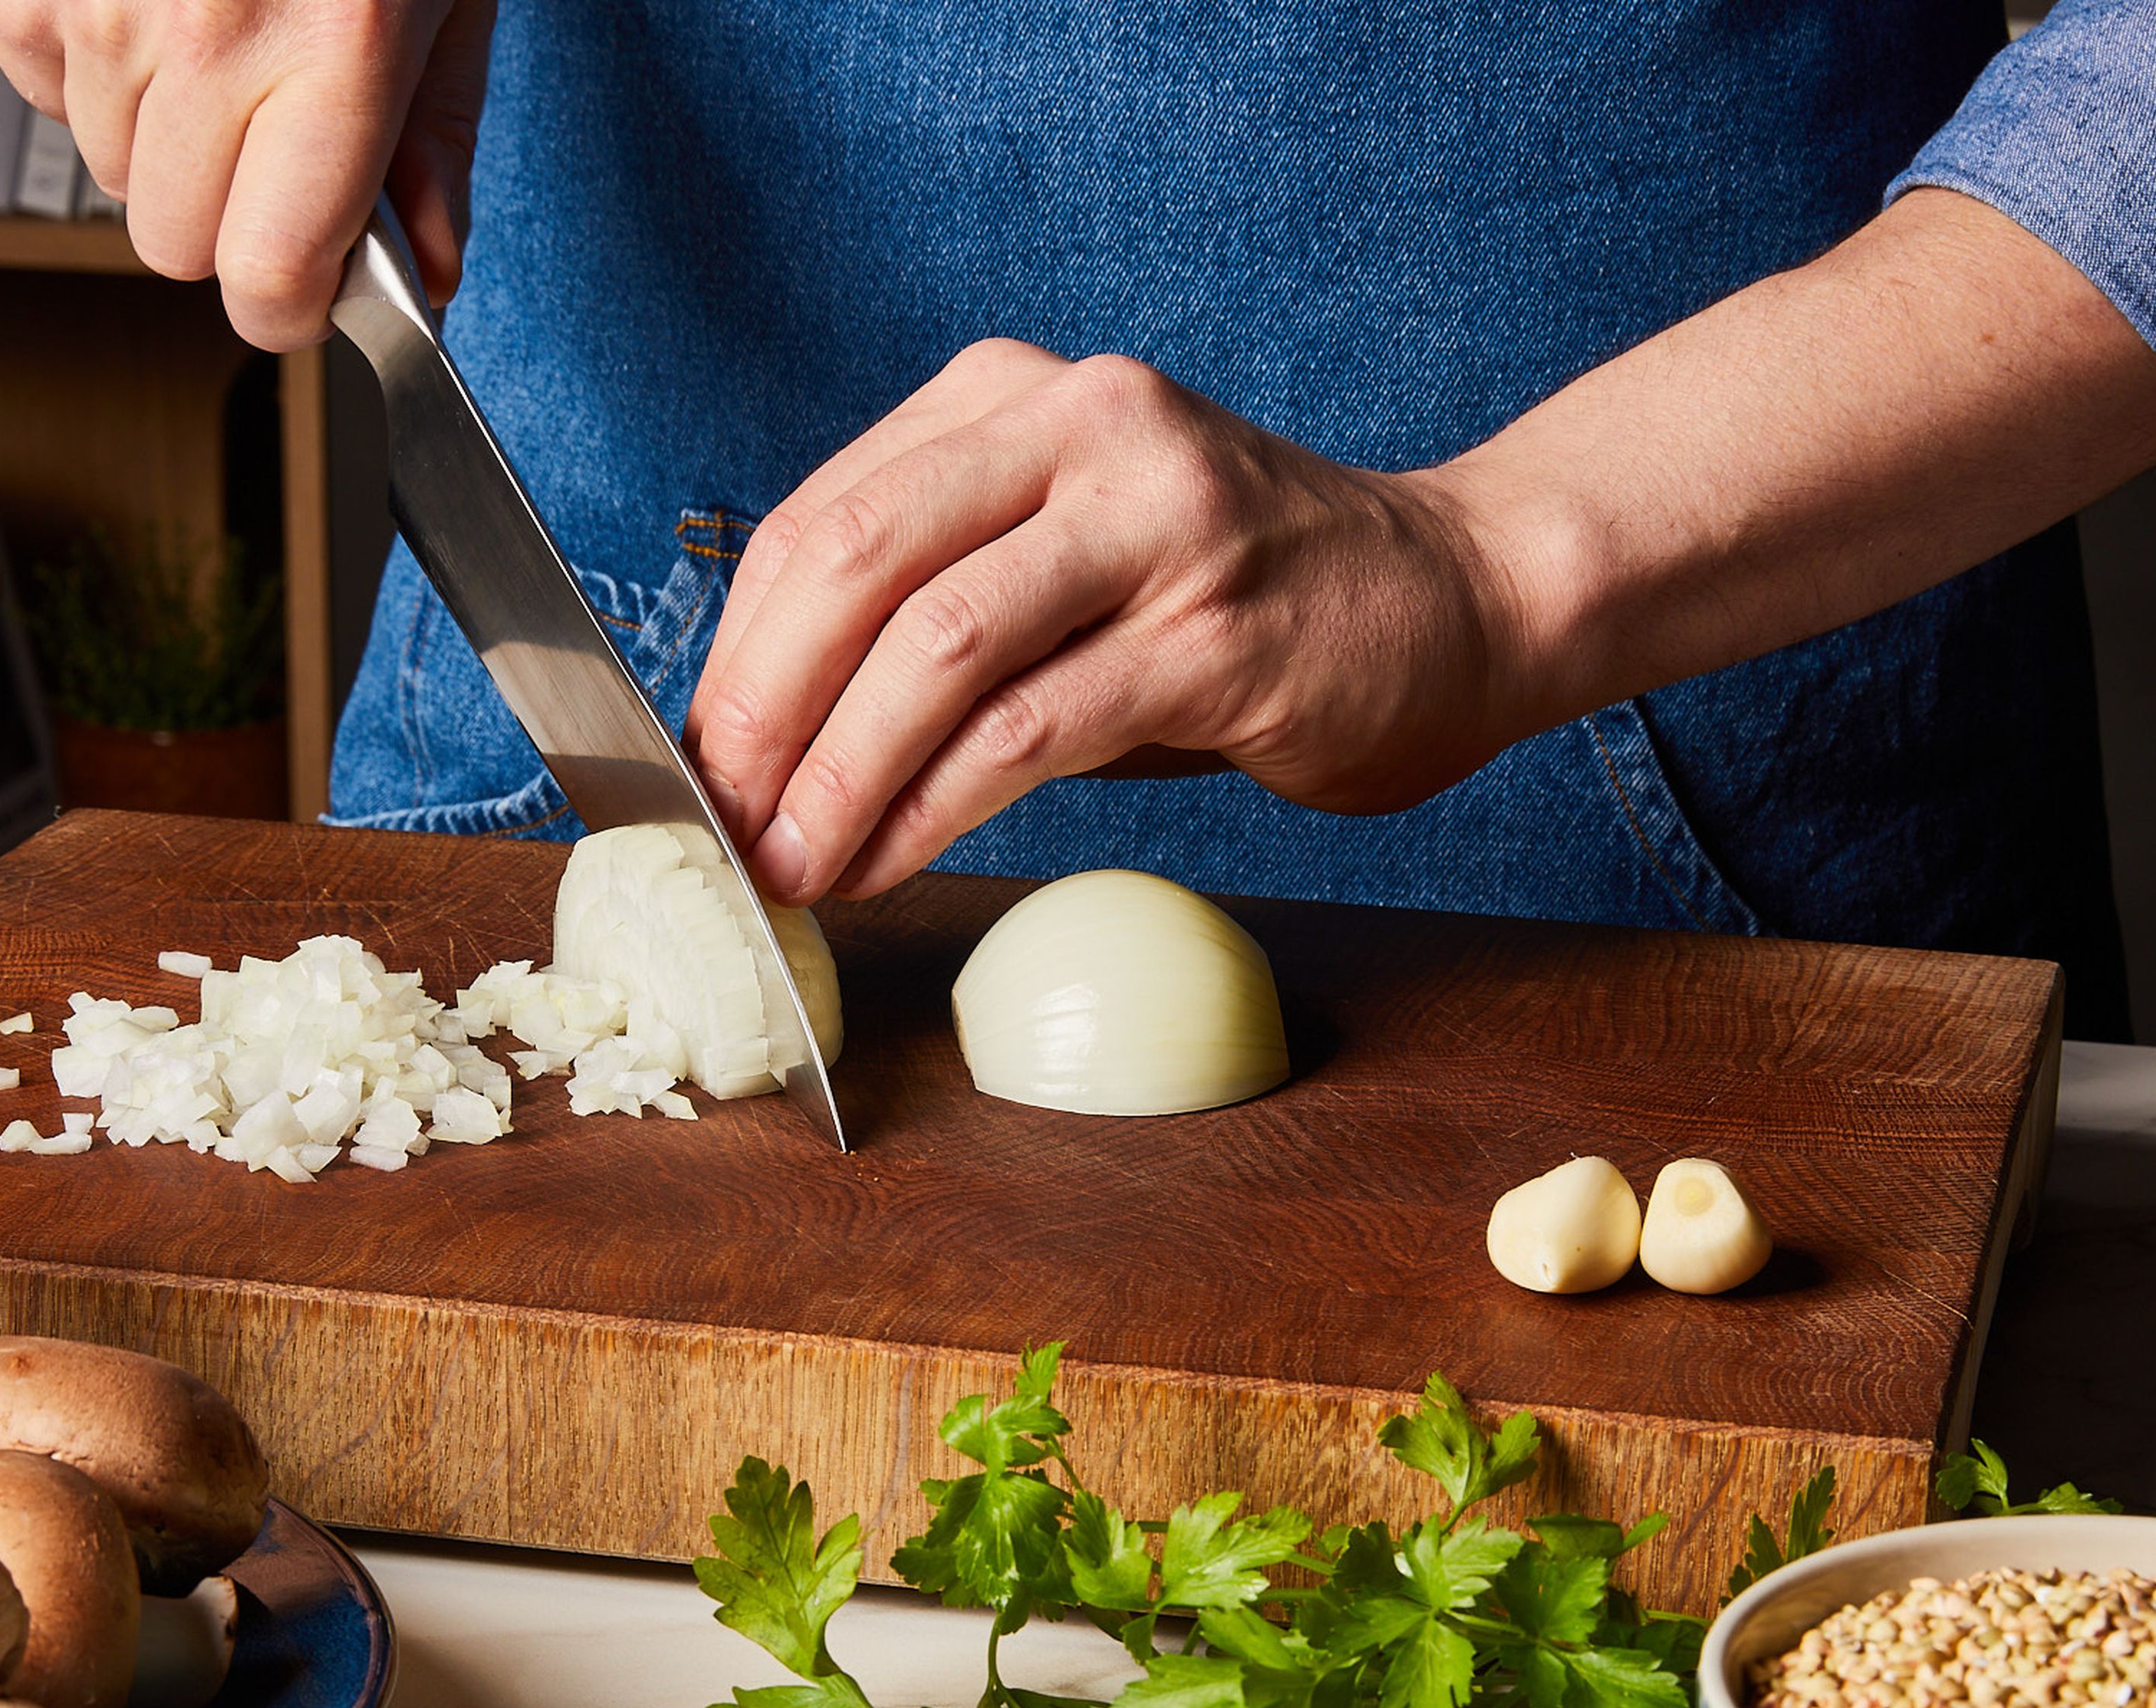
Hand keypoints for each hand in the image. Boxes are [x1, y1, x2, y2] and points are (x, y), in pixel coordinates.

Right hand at [0, 0, 496, 349]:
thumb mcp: (449, 2)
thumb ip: (435, 147)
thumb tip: (422, 273)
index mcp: (334, 58)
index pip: (265, 283)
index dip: (291, 306)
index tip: (310, 282)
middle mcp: (209, 35)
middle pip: (174, 245)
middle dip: (227, 218)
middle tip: (274, 137)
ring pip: (105, 170)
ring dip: (160, 135)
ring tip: (219, 37)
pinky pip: (41, 84)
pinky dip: (90, 65)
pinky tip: (152, 4)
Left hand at [683, 339, 1514, 904]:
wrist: (1455, 601)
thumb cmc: (1233, 604)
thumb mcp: (1063, 558)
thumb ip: (933, 606)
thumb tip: (769, 739)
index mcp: (1013, 395)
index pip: (821, 520)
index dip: (737, 657)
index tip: (699, 767)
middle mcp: (1082, 423)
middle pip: (857, 560)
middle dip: (764, 711)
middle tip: (725, 824)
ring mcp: (1156, 519)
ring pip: (936, 644)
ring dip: (841, 773)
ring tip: (796, 865)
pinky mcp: (1216, 629)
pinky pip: (1032, 726)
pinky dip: (936, 805)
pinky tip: (889, 861)